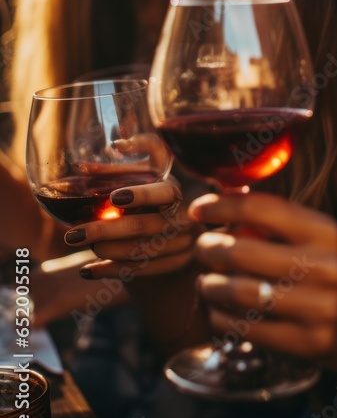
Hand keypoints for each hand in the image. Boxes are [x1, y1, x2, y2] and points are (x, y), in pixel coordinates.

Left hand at [64, 176, 196, 278]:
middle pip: (144, 226)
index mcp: (174, 192)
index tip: (114, 197)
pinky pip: (140, 271)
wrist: (166, 230)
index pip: (164, 193)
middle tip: (74, 234)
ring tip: (82, 246)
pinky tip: (87, 271)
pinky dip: (110, 271)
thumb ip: (123, 167)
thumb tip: (113, 147)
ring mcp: (182, 243)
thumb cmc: (144, 197)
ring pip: (140, 251)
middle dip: (105, 230)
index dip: (142, 195)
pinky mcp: (174, 263)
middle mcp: (182, 218)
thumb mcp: (139, 177)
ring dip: (106, 250)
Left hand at [189, 191, 336, 376]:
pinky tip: (216, 311)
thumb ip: (279, 221)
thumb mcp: (322, 239)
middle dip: (209, 248)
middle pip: (243, 252)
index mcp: (326, 232)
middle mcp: (326, 267)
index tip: (198, 208)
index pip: (262, 209)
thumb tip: (224, 198)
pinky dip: (222, 318)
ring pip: (241, 293)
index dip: (222, 205)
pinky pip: (250, 329)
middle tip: (200, 248)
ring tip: (204, 282)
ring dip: (210, 286)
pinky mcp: (310, 343)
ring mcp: (319, 308)